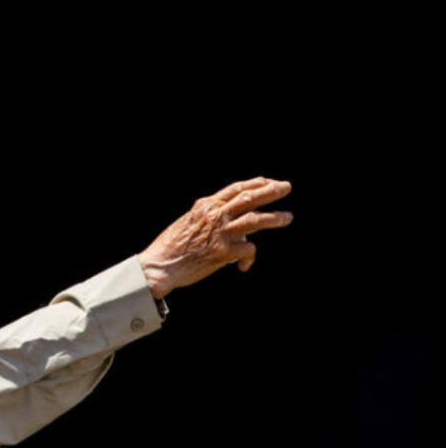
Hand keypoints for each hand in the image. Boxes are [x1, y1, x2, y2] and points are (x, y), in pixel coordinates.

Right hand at [138, 177, 292, 299]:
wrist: (160, 265)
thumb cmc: (171, 247)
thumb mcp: (188, 223)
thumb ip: (209, 218)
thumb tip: (230, 222)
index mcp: (205, 206)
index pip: (235, 189)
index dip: (254, 183)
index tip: (267, 181)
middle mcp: (215, 215)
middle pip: (249, 198)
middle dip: (271, 191)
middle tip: (286, 187)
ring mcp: (220, 233)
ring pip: (256, 220)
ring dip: (275, 218)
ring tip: (287, 217)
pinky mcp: (223, 252)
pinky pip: (248, 250)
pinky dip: (249, 258)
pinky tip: (243, 266)